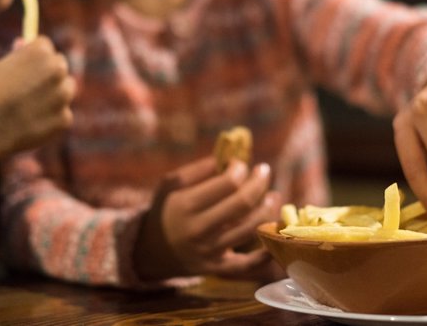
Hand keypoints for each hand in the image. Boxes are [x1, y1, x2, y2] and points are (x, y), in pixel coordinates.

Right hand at [0, 36, 74, 160]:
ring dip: (54, 95)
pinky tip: (31, 124)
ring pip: (65, 90)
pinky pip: (62, 115)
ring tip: (28, 107)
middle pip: (60, 65)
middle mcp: (57, 69)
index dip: (35, 58)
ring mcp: (64, 94)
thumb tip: (24, 42)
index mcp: (40, 51)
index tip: (27, 67)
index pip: (46, 46)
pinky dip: (51, 119)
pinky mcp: (65, 117)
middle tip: (30, 87)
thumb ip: (18, 57)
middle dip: (49, 74)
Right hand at [134, 156, 280, 280]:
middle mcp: (199, 229)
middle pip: (242, 203)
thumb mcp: (170, 184)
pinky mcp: (217, 268)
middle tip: (265, 170)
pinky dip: (264, 252)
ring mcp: (210, 251)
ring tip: (273, 195)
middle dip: (259, 183)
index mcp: (186, 205)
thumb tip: (228, 158)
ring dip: (268, 208)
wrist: (152, 251)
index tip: (240, 164)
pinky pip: (247, 263)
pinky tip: (274, 234)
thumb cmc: (165, 210)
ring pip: (250, 228)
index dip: (240, 169)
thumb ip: (197, 170)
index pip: (227, 184)